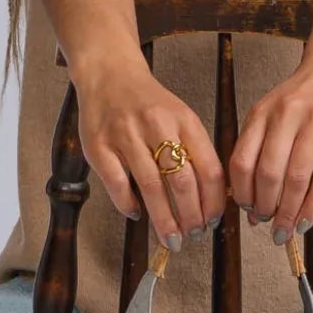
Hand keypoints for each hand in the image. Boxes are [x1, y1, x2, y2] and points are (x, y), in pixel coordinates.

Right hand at [75, 62, 227, 245]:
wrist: (109, 74)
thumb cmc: (149, 103)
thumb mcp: (181, 118)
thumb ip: (195, 151)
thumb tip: (211, 199)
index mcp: (184, 121)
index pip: (208, 169)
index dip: (213, 202)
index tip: (213, 221)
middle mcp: (157, 125)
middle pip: (182, 182)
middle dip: (191, 217)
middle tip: (193, 236)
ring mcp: (126, 134)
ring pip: (151, 187)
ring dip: (164, 219)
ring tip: (171, 238)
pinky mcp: (99, 144)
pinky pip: (118, 183)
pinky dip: (129, 204)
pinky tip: (137, 215)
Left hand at [228, 51, 312, 240]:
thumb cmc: (307, 93)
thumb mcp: (274, 109)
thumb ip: (261, 144)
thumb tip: (251, 196)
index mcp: (262, 113)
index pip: (242, 161)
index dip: (242, 194)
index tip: (247, 212)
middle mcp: (286, 115)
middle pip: (268, 173)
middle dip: (265, 208)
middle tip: (268, 226)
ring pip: (297, 178)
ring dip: (289, 212)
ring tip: (286, 230)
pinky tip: (308, 220)